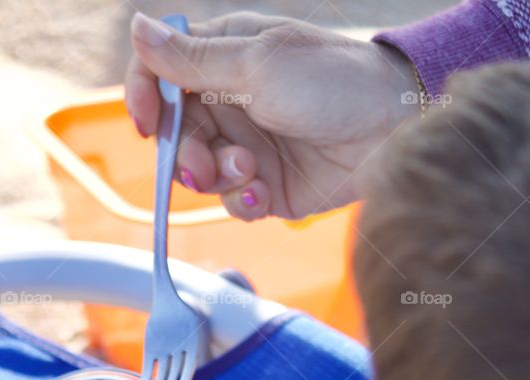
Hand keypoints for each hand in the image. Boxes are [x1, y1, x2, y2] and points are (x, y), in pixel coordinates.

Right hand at [126, 12, 419, 220]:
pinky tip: (265, 193)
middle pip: (176, 133)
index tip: (146, 122)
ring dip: (218, 179)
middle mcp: (231, 101)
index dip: (144, 96)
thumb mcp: (256, 64)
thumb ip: (192, 59)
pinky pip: (233, 201)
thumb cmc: (334, 82)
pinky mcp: (267, 184)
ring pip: (201, 173)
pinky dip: (243, 201)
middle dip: (184, 155)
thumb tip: (137, 27)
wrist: (393, 130)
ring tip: (250, 172)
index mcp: (224, 57)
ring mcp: (248, 145)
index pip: (161, 72)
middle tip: (205, 168)